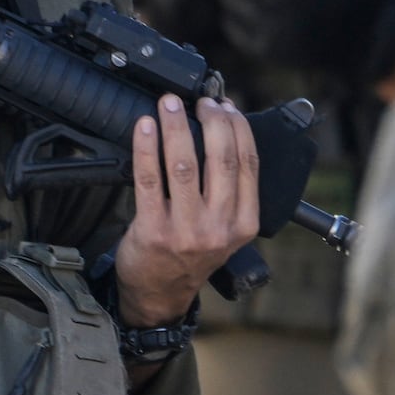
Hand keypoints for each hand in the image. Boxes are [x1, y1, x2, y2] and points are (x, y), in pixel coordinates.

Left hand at [113, 93, 258, 326]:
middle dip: (211, 120)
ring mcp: (186, 231)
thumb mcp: (225, 229)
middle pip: (221, 159)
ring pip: (184, 165)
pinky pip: (148, 179)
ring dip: (176, 126)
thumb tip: (221, 129)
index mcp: (244, 224)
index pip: (248, 164)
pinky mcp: (153, 230)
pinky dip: (147, 147)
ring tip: (169, 103)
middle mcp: (219, 228)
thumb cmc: (190, 253)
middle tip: (199, 101)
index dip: (238, 127)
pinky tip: (146, 127)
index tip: (225, 106)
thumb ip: (229, 191)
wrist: (159, 293)